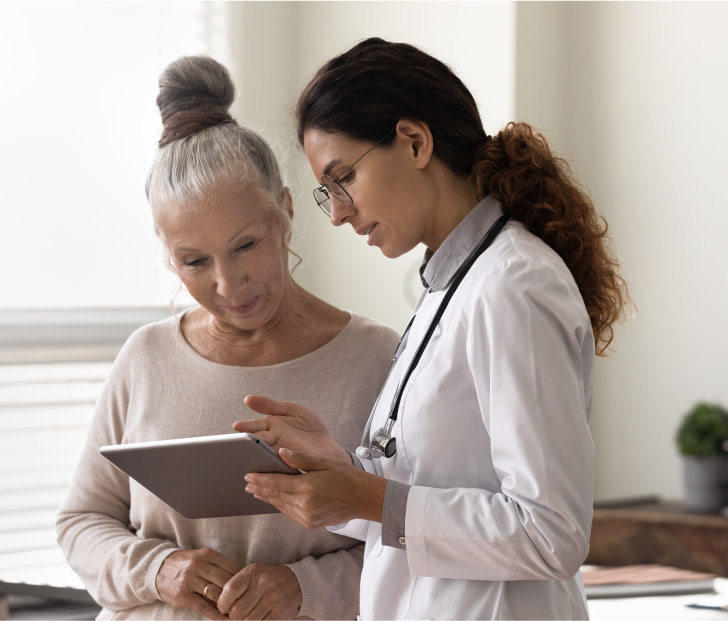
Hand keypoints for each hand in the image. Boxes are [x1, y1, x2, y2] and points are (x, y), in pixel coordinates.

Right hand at [156, 548, 240, 619]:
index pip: (232, 567)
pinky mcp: (183, 596)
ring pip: (216, 595)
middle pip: (226, 581)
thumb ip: (219, 566)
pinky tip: (225, 618)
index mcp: (207, 555)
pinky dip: (217, 614)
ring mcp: (190, 581)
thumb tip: (241, 580)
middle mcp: (199, 566)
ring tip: (238, 611)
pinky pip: (204, 607)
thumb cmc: (186, 564)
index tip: (250, 589)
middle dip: (238, 593)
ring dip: (228, 605)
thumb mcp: (202, 557)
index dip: (242, 580)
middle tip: (247, 602)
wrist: (158, 569)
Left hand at [217, 564, 301, 619]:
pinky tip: (259, 618)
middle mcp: (263, 583)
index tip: (225, 608)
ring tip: (251, 616)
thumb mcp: (252, 576)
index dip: (223, 604)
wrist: (296, 582)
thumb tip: (218, 609)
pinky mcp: (281, 613)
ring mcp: (273, 598)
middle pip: (236, 611)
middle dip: (234, 617)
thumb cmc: (267, 581)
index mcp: (252, 572)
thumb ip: (235, 588)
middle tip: (239, 614)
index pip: (229, 591)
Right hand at [234, 395, 348, 460]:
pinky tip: (269, 469)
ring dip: (257, 458)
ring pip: (263, 457)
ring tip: (251, 457)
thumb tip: (247, 398)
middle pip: (256, 444)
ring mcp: (279, 457)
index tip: (238, 426)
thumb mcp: (292, 410)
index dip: (246, 427)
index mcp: (270, 428)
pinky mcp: (288, 469)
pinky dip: (271, 470)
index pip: (254, 427)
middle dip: (247, 444)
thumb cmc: (309, 427)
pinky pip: (277, 469)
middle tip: (239, 444)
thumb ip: (271, 405)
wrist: (329, 444)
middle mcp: (272, 443)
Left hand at [244, 449, 386, 528]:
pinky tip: (276, 499)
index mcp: (306, 487)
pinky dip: (280, 505)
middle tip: (247, 483)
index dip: (260, 480)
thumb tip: (280, 452)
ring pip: (281, 506)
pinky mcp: (310, 523)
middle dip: (260, 489)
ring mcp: (307, 517)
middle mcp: (304, 505)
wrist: (363, 498)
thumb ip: (300, 459)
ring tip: (256, 491)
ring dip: (268, 498)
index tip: (248, 476)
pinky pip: (290, 513)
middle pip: (275, 495)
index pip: (276, 483)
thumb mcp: (323, 462)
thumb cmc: (345, 476)